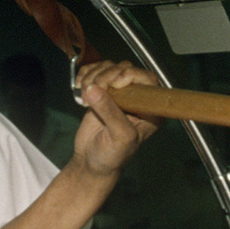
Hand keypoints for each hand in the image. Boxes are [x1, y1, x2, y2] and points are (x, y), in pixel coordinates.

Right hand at [71, 60, 160, 177]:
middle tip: (92, 90)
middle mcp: (137, 98)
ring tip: (84, 94)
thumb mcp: (119, 137)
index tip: (115, 83)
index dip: (131, 75)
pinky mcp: (102, 91)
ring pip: (109, 68)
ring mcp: (119, 93)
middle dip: (106, 76)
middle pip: (125, 69)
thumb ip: (110, 112)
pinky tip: (79, 86)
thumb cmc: (112, 155)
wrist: (91, 161)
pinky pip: (96, 71)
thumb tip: (93, 89)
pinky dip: (85, 74)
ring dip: (93, 76)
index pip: (148, 80)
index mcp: (150, 109)